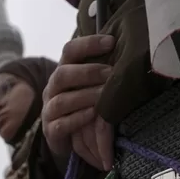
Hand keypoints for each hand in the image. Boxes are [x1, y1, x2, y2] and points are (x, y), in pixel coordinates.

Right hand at [42, 34, 115, 171]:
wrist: (66, 136)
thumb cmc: (83, 105)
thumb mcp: (91, 85)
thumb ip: (102, 71)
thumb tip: (130, 54)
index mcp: (63, 71)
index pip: (69, 50)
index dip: (88, 44)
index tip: (111, 42)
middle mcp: (53, 89)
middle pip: (62, 74)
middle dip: (88, 73)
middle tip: (111, 74)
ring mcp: (49, 110)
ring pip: (62, 100)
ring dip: (85, 96)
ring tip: (105, 95)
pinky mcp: (51, 131)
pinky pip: (61, 124)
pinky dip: (78, 119)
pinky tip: (93, 114)